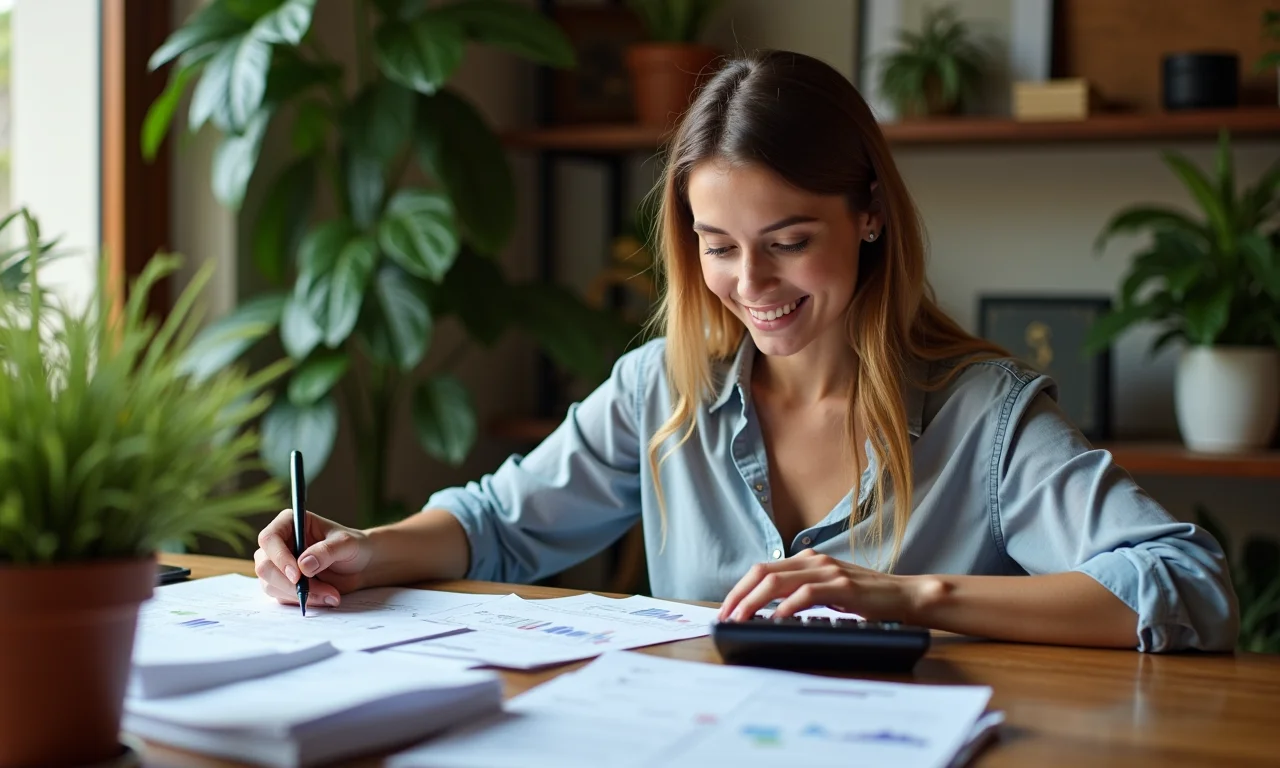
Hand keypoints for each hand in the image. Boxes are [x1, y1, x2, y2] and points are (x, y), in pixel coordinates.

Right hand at [253, 508, 372, 608]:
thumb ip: (327, 551)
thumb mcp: (346, 544)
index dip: (279, 557)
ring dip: (299, 595)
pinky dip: (303, 601)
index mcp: (289, 523)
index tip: (297, 575)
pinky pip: (282, 597)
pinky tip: (326, 597)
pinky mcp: (283, 583)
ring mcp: (278, 565)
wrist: (361, 566)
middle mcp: (279, 543)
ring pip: (270, 585)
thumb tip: (303, 565)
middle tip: (315, 591)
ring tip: (330, 594)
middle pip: (264, 566)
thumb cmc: (353, 547)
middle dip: (289, 583)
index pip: (269, 538)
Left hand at [717, 549, 918, 622]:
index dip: (739, 589)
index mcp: (807, 559)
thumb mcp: (829, 590)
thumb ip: (802, 591)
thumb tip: (768, 610)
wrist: (905, 596)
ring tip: (740, 620)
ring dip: (754, 602)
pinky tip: (775, 620)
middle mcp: (814, 560)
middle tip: (725, 617)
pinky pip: (806, 594)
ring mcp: (828, 571)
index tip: (725, 609)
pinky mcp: (842, 586)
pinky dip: (786, 607)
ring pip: (778, 581)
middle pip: (762, 572)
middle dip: (738, 595)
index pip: (762, 569)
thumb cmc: (866, 599)